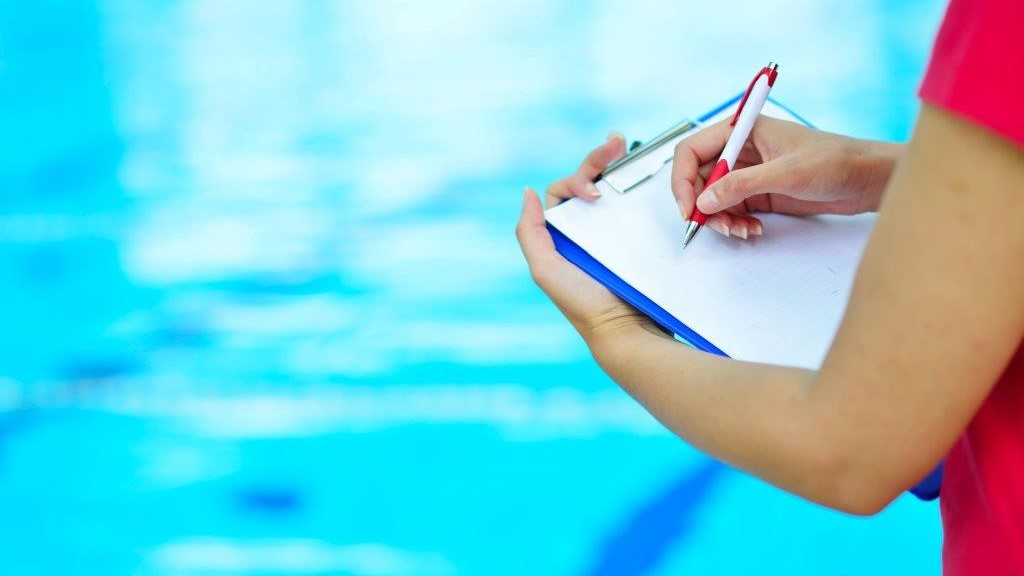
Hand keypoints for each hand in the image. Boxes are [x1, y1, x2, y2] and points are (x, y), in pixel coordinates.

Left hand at [517, 135, 666, 347]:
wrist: (626, 330)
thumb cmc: (583, 303)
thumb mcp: (545, 269)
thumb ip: (530, 232)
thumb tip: (527, 192)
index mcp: (563, 235)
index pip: (565, 191)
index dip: (579, 179)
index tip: (595, 193)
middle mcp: (587, 232)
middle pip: (590, 183)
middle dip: (600, 158)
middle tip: (617, 142)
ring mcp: (615, 235)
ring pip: (614, 190)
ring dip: (620, 165)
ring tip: (628, 147)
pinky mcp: (640, 242)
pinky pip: (638, 209)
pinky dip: (640, 188)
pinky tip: (648, 175)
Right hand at [672, 116, 902, 237]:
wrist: (867, 179)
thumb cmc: (836, 161)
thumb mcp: (786, 173)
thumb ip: (741, 186)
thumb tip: (704, 202)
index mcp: (742, 129)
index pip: (692, 151)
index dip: (682, 180)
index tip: (689, 208)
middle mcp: (740, 149)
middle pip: (697, 178)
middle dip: (701, 205)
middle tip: (715, 226)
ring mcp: (748, 172)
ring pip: (712, 198)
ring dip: (719, 219)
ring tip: (741, 230)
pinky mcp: (759, 193)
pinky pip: (731, 210)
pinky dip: (735, 223)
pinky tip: (753, 229)